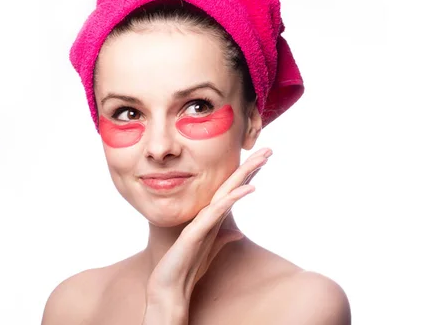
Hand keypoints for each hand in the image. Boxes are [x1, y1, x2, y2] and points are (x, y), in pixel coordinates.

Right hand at [142, 147, 271, 323]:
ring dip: (245, 174)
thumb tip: (238, 232)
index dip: (248, 174)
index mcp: (213, 217)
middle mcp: (208, 214)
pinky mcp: (196, 232)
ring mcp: (202, 221)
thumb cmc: (187, 267)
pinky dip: (233, 198)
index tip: (263, 160)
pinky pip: (218, 211)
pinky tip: (250, 188)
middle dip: (250, 166)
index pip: (233, 190)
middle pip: (232, 184)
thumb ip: (223, 238)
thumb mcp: (211, 251)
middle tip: (269, 150)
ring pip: (226, 191)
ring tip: (262, 159)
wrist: (168, 287)